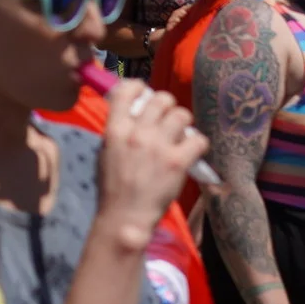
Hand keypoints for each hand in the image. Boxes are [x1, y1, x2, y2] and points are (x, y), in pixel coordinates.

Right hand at [96, 79, 206, 227]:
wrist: (125, 216)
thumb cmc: (113, 186)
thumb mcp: (106, 151)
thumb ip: (120, 130)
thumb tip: (136, 113)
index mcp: (115, 129)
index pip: (127, 90)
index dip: (139, 87)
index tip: (144, 92)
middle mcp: (137, 132)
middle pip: (161, 99)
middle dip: (167, 107)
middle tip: (168, 120)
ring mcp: (158, 146)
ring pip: (182, 115)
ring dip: (183, 123)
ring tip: (180, 135)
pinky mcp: (178, 161)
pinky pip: (198, 139)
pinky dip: (197, 145)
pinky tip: (191, 153)